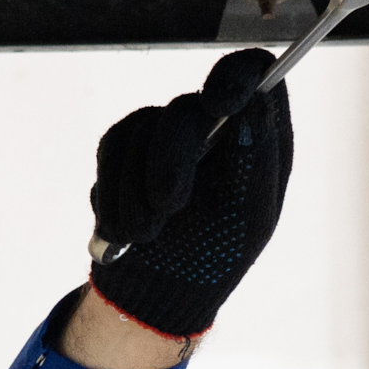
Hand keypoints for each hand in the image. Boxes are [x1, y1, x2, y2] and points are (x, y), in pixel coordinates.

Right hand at [81, 50, 292, 341]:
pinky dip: (114, 193)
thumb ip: (254, 157)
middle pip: (189, 106)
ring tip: (149, 234)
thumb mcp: (246, 217)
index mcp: (257, 139)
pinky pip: (112, 146)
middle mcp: (215, 127)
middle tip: (169, 206)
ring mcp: (168, 134)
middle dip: (172, 159)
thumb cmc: (213, 258)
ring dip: (139, 192)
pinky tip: (127, 228)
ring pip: (144, 128)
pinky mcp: (127, 147)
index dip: (237, 75)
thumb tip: (257, 99)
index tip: (220, 100)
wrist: (154, 294)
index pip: (257, 75)